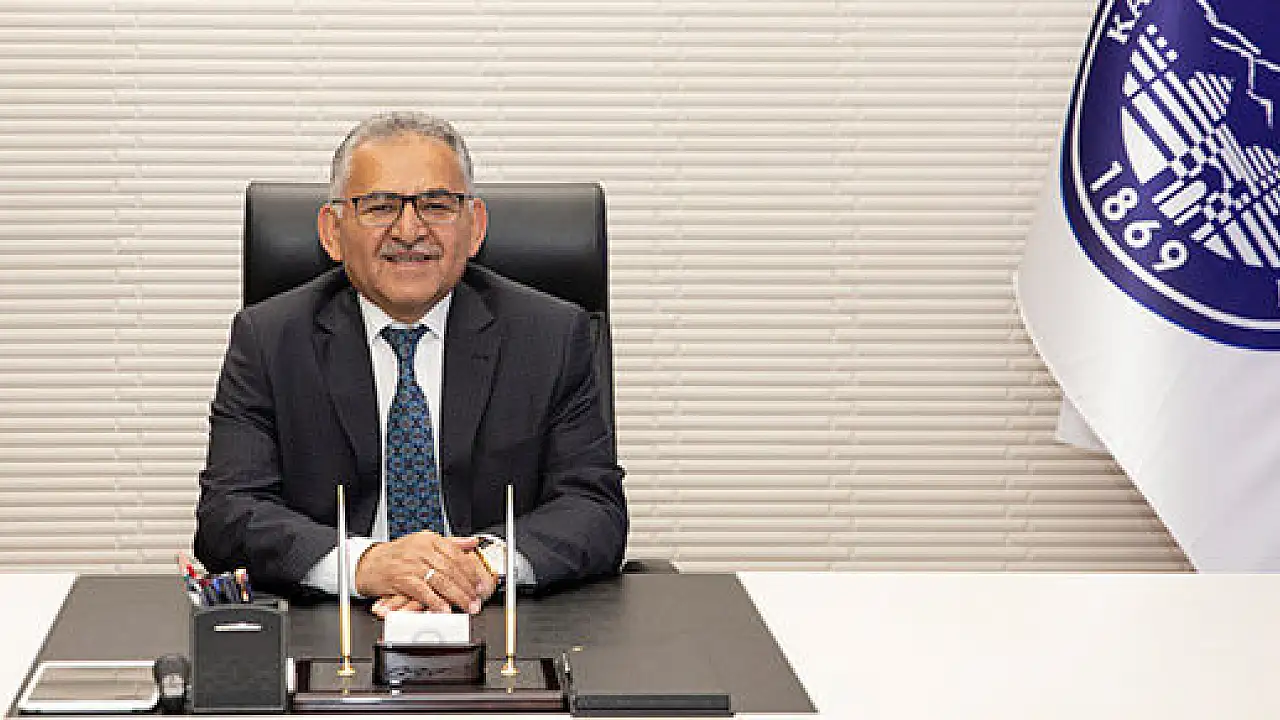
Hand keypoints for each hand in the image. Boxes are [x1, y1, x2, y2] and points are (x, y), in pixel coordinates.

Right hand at [355, 532, 486, 612]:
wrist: (371, 563)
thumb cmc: (399, 554)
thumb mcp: (424, 542)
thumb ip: (451, 543)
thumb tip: (473, 542)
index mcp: (430, 539)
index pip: (457, 555)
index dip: (471, 571)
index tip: (480, 584)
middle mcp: (421, 549)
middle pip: (451, 569)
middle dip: (467, 587)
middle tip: (476, 599)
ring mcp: (411, 564)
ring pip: (440, 581)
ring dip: (456, 596)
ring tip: (466, 606)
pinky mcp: (402, 579)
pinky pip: (423, 592)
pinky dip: (435, 602)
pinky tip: (444, 609)